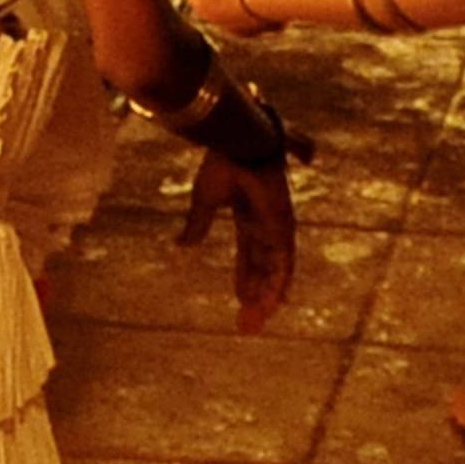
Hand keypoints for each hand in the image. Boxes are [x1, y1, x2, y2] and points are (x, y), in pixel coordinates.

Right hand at [174, 97, 304, 327]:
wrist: (237, 140)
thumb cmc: (222, 162)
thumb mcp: (203, 202)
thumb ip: (196, 225)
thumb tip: (181, 246)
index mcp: (249, 216)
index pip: (250, 256)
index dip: (245, 278)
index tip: (240, 299)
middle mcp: (266, 225)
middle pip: (264, 268)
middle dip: (256, 295)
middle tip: (248, 323)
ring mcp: (277, 226)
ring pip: (275, 271)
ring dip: (266, 297)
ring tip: (255, 322)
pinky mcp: (282, 226)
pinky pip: (283, 263)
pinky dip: (278, 284)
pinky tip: (271, 305)